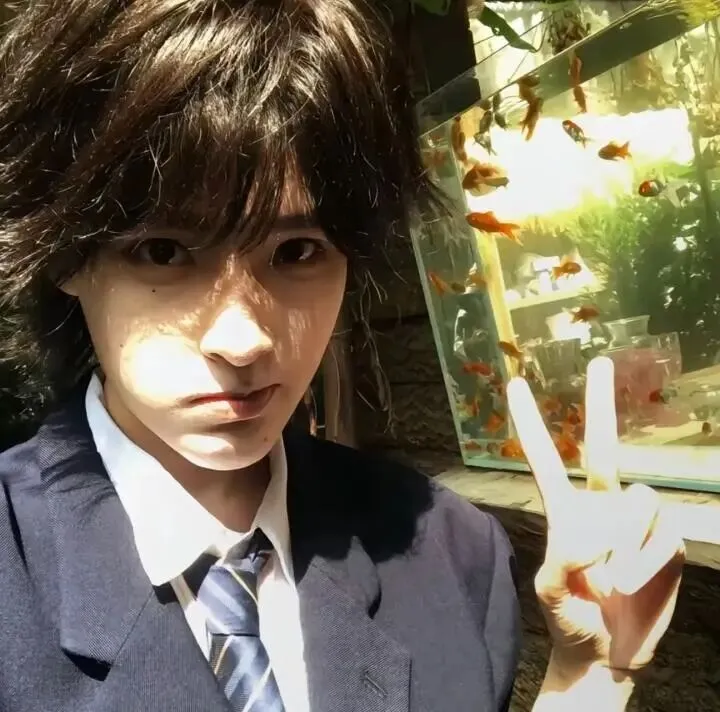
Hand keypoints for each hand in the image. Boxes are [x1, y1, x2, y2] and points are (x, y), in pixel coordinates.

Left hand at [507, 357, 684, 673]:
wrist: (607, 652)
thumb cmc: (569, 618)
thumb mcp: (549, 592)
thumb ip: (561, 562)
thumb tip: (593, 538)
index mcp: (565, 512)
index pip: (546, 459)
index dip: (531, 424)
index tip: (517, 384)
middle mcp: (602, 505)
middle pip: (603, 447)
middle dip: (599, 403)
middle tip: (598, 359)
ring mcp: (636, 521)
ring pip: (640, 501)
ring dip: (625, 547)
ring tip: (611, 583)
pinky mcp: (666, 541)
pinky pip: (662, 537)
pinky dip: (646, 564)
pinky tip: (635, 585)